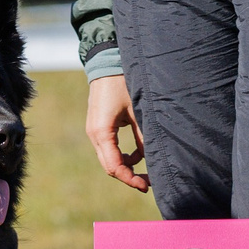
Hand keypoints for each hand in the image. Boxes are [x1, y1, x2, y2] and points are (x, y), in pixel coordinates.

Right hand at [85, 73, 149, 192]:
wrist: (106, 63)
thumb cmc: (122, 83)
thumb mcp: (138, 110)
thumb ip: (144, 135)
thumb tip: (153, 158)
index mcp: (102, 132)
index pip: (114, 166)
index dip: (130, 179)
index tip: (146, 186)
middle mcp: (94, 134)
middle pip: (109, 166)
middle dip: (129, 176)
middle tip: (149, 183)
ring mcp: (94, 131)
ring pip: (109, 159)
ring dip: (126, 167)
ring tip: (146, 171)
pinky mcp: (98, 127)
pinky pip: (109, 149)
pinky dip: (122, 156)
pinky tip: (137, 154)